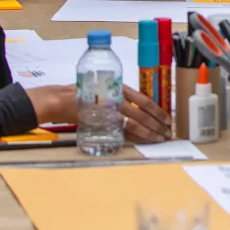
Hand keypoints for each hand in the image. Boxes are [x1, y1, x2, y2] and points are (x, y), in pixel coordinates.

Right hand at [26, 85, 171, 142]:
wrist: (61, 100)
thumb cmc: (85, 91)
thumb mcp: (107, 87)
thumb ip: (122, 95)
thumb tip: (140, 105)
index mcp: (119, 89)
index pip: (144, 101)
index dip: (158, 110)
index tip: (167, 118)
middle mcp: (116, 101)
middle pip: (142, 115)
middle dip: (157, 125)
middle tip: (167, 132)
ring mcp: (109, 114)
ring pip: (134, 126)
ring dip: (149, 133)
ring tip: (159, 139)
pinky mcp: (101, 125)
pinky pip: (122, 133)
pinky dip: (135, 138)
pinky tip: (143, 141)